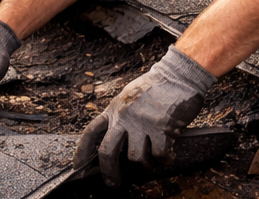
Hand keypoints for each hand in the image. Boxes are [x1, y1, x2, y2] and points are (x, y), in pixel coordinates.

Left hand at [74, 46, 215, 185]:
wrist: (178, 76)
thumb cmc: (156, 87)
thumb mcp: (129, 97)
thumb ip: (120, 116)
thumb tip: (115, 140)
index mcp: (114, 109)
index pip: (90, 133)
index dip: (82, 153)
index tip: (79, 168)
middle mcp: (124, 117)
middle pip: (107, 151)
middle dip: (109, 171)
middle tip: (113, 182)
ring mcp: (142, 123)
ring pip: (136, 158)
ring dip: (146, 163)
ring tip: (153, 157)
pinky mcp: (161, 129)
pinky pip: (159, 156)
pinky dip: (165, 159)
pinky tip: (168, 154)